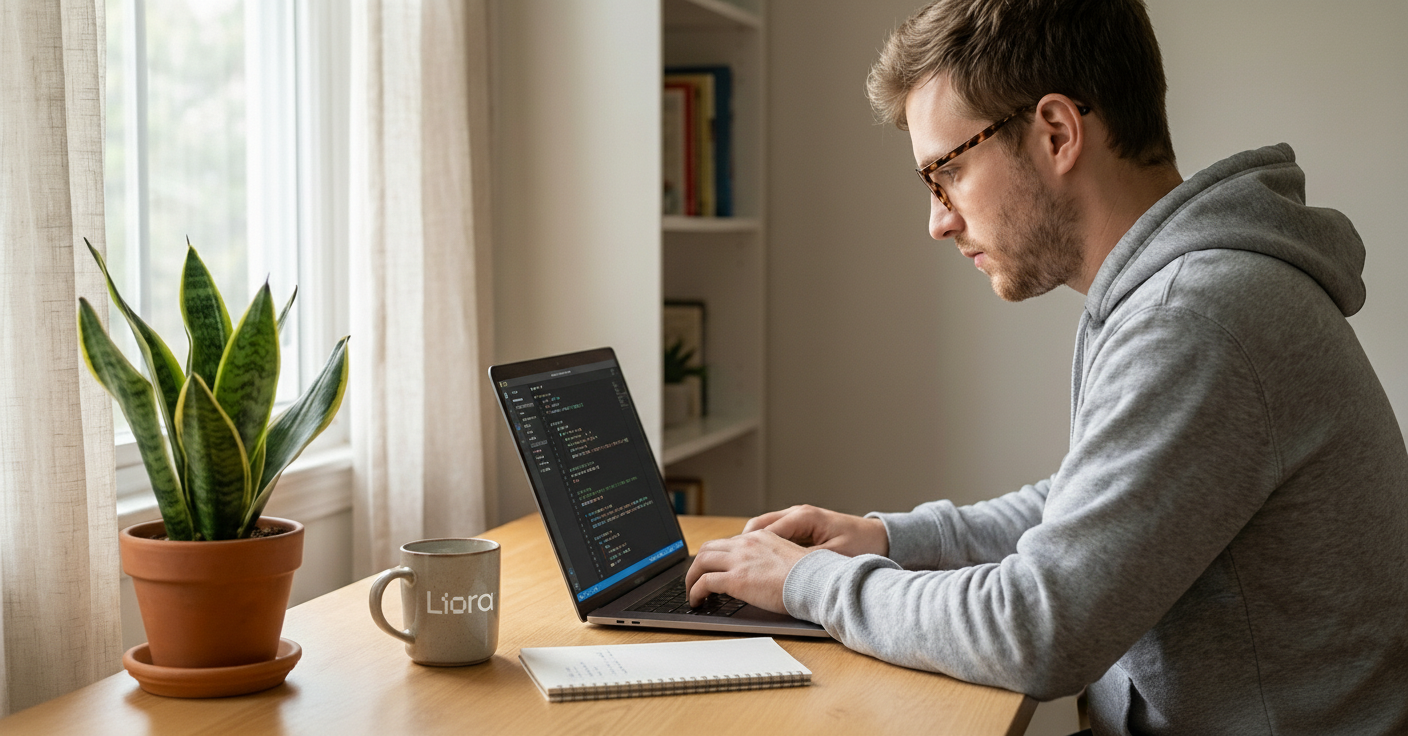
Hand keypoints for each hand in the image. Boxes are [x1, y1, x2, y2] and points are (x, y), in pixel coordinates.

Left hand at [684, 531, 808, 611]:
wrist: (816, 582)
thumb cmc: (811, 576)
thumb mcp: (790, 557)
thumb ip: (772, 559)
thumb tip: (766, 573)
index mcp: (761, 537)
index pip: (729, 542)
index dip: (716, 556)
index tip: (712, 569)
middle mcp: (747, 543)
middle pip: (709, 548)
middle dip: (698, 564)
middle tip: (695, 579)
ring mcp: (739, 560)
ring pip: (701, 562)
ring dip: (692, 577)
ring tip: (692, 592)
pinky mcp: (735, 579)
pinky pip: (704, 582)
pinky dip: (695, 592)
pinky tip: (696, 601)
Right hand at [743, 505, 888, 557]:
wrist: (880, 538)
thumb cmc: (861, 545)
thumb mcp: (834, 556)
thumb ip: (807, 561)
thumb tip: (784, 571)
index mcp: (804, 517)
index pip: (765, 530)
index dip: (747, 547)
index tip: (733, 563)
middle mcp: (797, 514)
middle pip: (757, 526)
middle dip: (741, 545)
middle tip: (728, 565)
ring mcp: (797, 519)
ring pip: (762, 530)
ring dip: (750, 546)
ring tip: (738, 566)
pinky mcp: (801, 528)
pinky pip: (773, 535)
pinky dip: (762, 547)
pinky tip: (757, 563)